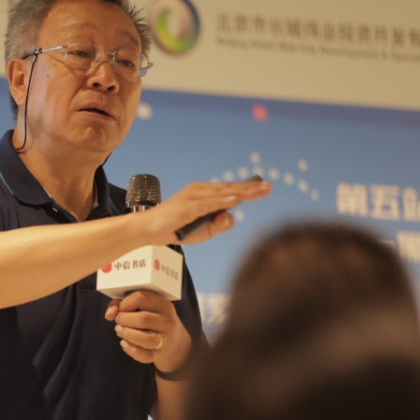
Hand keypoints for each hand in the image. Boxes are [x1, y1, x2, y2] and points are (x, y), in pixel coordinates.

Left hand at [105, 290, 191, 371]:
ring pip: (146, 339)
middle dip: (124, 320)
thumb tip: (109, 314)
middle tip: (118, 322)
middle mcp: (167, 321)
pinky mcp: (160, 354)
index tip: (120, 309)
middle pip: (143, 319)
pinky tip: (124, 343)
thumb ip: (122, 305)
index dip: (125, 304)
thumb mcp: (144, 307)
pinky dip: (131, 350)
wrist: (175, 341)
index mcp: (163, 305)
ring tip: (120, 331)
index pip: (141, 298)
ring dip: (127, 334)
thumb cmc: (153, 319)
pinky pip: (145, 355)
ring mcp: (166, 340)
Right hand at [136, 179, 271, 245]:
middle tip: (269, 188)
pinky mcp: (187, 206)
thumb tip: (232, 216)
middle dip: (250, 189)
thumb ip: (219, 225)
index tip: (265, 188)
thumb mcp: (204, 231)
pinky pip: (208, 203)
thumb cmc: (177, 228)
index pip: (230, 190)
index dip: (248, 189)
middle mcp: (200, 191)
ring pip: (221, 193)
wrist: (150, 230)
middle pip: (229, 188)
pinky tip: (234, 200)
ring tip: (257, 192)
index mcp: (205, 194)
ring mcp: (194, 197)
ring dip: (240, 193)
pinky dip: (221, 201)